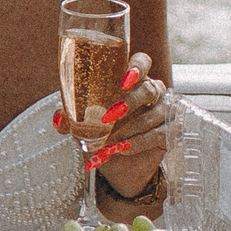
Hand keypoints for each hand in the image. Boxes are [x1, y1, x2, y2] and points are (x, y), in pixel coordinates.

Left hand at [61, 52, 169, 196]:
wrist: (119, 168)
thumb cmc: (103, 135)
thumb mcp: (83, 126)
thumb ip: (71, 119)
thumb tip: (59, 119)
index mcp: (133, 80)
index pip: (142, 62)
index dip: (138, 67)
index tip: (124, 79)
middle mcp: (152, 92)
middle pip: (150, 88)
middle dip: (130, 102)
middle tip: (109, 116)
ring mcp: (164, 112)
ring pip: (155, 114)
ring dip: (129, 129)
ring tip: (109, 142)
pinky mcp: (171, 133)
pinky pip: (159, 134)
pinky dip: (139, 142)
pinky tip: (123, 149)